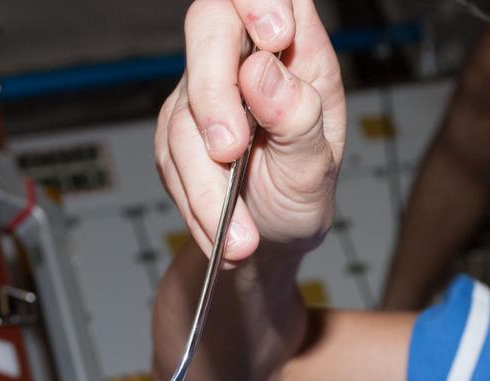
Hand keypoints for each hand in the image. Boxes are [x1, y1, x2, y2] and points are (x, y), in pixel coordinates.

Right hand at [155, 0, 344, 262]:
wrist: (271, 243)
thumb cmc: (303, 192)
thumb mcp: (318, 168)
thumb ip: (299, 119)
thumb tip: (263, 73)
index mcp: (295, 51)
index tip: (275, 35)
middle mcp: (243, 61)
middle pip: (207, 28)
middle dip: (214, 90)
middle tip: (230, 150)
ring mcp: (203, 93)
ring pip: (184, 111)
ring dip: (207, 181)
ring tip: (241, 235)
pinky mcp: (177, 131)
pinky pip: (171, 159)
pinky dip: (197, 204)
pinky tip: (223, 233)